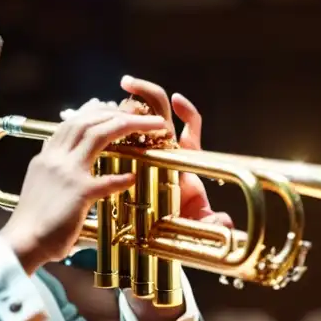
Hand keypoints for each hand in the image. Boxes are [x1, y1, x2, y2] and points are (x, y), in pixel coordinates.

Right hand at [0, 103, 165, 274]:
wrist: (21, 241)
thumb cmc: (32, 219)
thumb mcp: (38, 182)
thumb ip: (51, 165)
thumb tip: (59, 153)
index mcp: (47, 156)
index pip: (72, 122)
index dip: (94, 111)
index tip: (112, 107)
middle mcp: (56, 159)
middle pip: (87, 122)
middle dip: (115, 112)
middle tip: (137, 111)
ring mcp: (66, 174)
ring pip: (97, 136)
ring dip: (126, 126)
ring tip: (149, 126)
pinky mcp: (78, 194)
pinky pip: (106, 182)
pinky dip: (121, 178)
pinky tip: (132, 177)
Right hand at [120, 75, 231, 227]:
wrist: (157, 238)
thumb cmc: (177, 228)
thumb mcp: (195, 222)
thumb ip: (211, 221)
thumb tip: (225, 222)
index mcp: (184, 161)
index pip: (191, 129)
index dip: (189, 113)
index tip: (178, 101)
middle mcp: (165, 152)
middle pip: (159, 111)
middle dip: (146, 91)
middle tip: (126, 82)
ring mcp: (145, 153)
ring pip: (137, 119)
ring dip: (125, 107)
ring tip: (109, 106)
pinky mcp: (129, 159)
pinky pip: (119, 138)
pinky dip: (109, 126)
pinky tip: (95, 120)